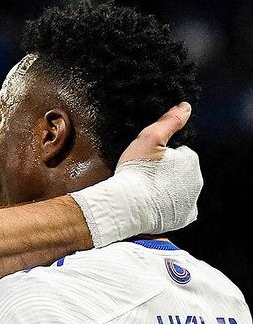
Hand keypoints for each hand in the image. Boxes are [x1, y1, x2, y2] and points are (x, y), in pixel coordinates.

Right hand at [72, 102, 201, 246]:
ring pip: (180, 191)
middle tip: (146, 177)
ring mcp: (191, 200)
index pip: (180, 154)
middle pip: (181, 173)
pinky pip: (180, 210)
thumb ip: (170, 121)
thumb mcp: (149, 138)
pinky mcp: (184, 218)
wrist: (127, 206)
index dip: (162, 158)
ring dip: (168, 190)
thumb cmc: (136, 171)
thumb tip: (185, 106)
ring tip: (147, 191)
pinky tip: (156, 205)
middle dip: (167, 174)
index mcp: (191, 160)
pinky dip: (170, 208)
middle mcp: (197, 180)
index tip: (149, 164)